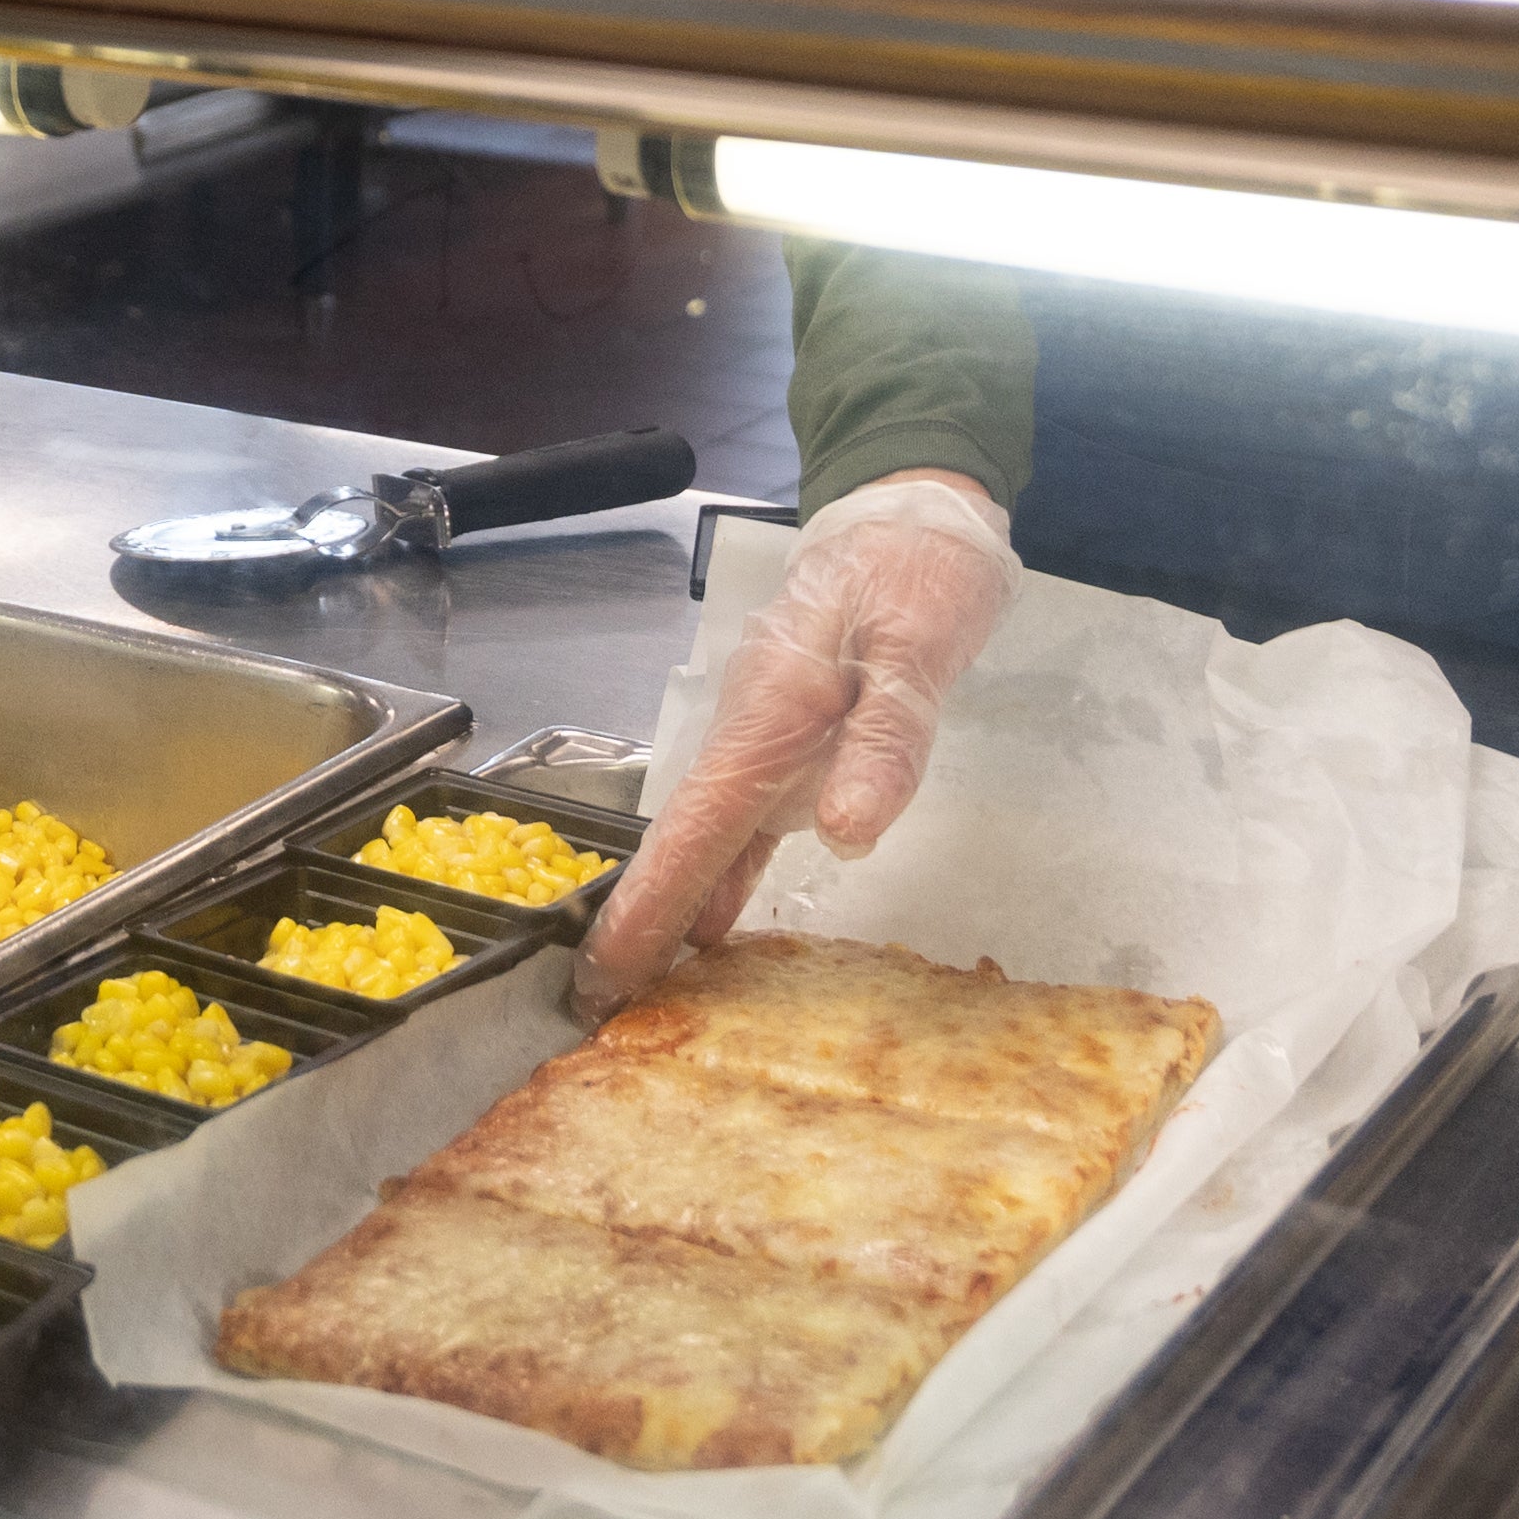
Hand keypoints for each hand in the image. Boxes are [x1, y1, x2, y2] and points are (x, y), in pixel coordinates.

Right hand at [579, 473, 1018, 1010]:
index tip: (606, 971)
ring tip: (644, 988)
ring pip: (709, 840)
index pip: (695, 830)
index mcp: (769, 716)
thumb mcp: (917, 647)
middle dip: (642, 924)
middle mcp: (751, 735)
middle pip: (685, 844)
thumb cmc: (918, 574)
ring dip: (675, 910)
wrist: (914, 512)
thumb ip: (885, 741)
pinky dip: (722, 880)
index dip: (650, 906)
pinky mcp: (794, 745)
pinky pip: (745, 826)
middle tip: (601, 1007)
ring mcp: (768, 741)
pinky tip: (714, 932)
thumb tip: (846, 835)